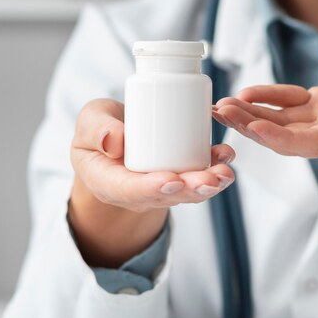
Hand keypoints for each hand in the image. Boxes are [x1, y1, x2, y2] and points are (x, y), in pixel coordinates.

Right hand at [69, 98, 235, 265]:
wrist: (117, 136)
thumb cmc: (102, 128)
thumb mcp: (90, 120)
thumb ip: (97, 128)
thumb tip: (114, 140)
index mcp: (108, 182)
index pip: (128, 190)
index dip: (151, 188)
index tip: (171, 180)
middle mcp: (137, 191)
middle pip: (165, 196)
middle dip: (190, 189)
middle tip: (210, 180)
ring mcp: (161, 186)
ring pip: (187, 190)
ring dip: (209, 183)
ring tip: (224, 173)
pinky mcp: (181, 175)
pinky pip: (198, 175)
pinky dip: (215, 166)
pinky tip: (226, 156)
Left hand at [215, 63, 317, 220]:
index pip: (314, 144)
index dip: (282, 138)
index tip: (252, 128)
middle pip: (288, 137)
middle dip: (252, 127)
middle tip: (220, 112)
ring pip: (285, 122)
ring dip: (252, 115)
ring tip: (221, 104)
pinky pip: (294, 105)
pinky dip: (271, 98)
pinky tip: (248, 92)